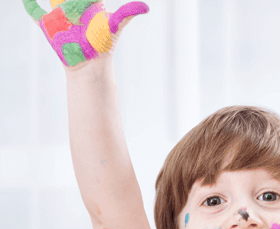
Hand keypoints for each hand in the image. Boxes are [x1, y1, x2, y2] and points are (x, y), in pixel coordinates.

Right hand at [23, 0, 148, 67]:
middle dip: (69, 0)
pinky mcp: (48, 26)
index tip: (83, 3)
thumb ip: (126, 14)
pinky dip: (31, 5)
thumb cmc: (103, 45)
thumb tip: (146, 8)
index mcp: (88, 5)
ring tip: (57, 1)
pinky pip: (36, 13)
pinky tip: (28, 0)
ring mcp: (60, 16)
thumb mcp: (114, 26)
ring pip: (52, 0)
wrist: (89, 65)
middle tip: (72, 7)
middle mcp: (73, 8)